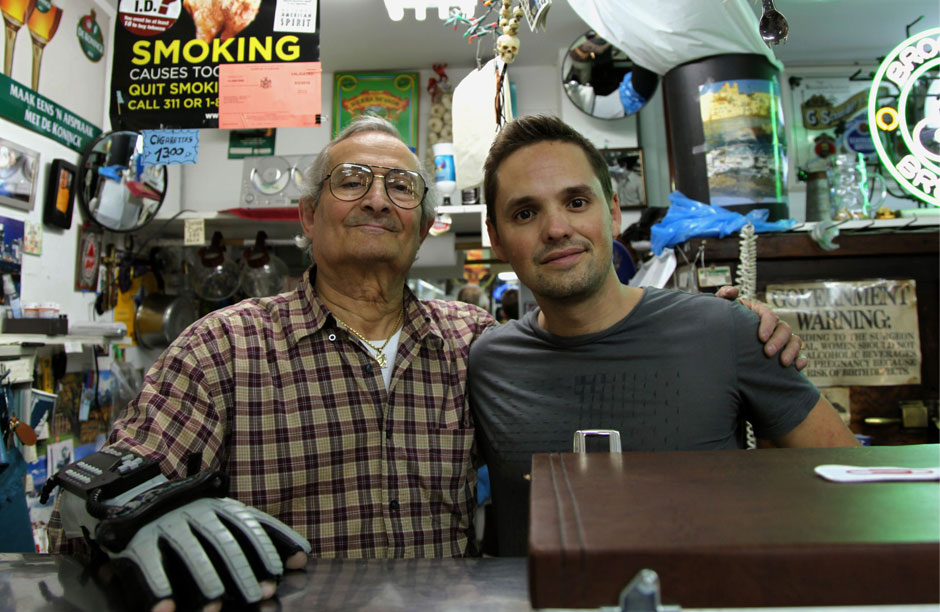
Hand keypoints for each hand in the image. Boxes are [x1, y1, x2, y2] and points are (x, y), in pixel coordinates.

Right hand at [103, 496, 309, 611]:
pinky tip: (167, 610)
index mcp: (221, 507)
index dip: (265, 548)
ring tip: (214, 606)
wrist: (138, 496)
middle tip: (256, 597)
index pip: (249, 526)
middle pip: (223, 541)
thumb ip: (264, 537)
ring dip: (204, 578)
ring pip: (189, 551)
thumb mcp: (229, 519)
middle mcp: (196, 513)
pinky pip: (149, 564)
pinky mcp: (139, 542)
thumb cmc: (196, 518)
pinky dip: (158, 587)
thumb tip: (303, 559)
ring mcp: (167, 525)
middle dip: (240, 569)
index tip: (279, 574)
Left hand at [715, 286, 806, 370]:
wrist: (724, 340)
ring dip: (791, 350)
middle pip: (784, 328)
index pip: (769, 314)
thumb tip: (733, 291)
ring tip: (783, 362)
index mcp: (760, 312)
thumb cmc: (726, 322)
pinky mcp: (785, 352)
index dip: (768, 325)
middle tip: (768, 352)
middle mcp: (774, 325)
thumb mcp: (722, 308)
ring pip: (794, 341)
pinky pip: (799, 354)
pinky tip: (796, 367)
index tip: (761, 337)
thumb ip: (724, 296)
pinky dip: (801, 359)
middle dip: (778, 341)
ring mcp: (781, 338)